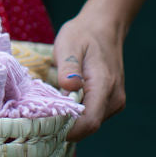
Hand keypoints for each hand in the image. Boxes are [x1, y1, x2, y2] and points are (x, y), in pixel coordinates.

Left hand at [54, 12, 126, 141]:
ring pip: (90, 124)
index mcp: (104, 85)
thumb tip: (68, 87)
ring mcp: (115, 102)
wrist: (104, 27)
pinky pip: (92, 116)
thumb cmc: (83, 34)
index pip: (89, 121)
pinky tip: (64, 101)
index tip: (45, 125)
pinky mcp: (111, 102)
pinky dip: (77, 115)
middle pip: (88, 127)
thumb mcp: (69, 44)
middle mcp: (114, 98)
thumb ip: (69, 67)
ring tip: (50, 107)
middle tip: (40, 117)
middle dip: (65, 126)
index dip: (67, 129)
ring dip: (71, 120)